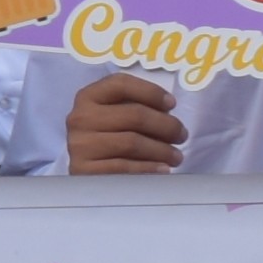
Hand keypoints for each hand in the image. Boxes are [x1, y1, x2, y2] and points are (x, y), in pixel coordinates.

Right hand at [60, 72, 187, 176]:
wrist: (80, 178)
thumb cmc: (105, 138)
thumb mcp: (112, 115)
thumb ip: (133, 107)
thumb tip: (168, 113)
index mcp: (88, 97)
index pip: (121, 84)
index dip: (151, 92)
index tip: (172, 104)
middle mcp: (80, 118)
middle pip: (134, 115)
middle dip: (166, 125)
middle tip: (182, 136)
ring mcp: (80, 145)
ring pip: (132, 143)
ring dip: (161, 150)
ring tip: (176, 156)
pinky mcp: (84, 171)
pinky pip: (124, 168)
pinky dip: (148, 168)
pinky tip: (163, 169)